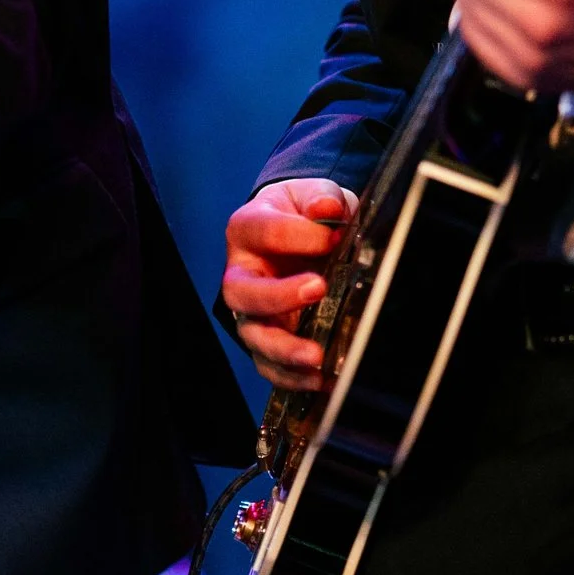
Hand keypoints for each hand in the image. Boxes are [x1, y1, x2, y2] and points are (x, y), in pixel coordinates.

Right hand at [220, 179, 357, 390]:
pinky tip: (318, 380)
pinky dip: (291, 377)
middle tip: (318, 288)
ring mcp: (251, 309)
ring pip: (252, 334)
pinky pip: (269, 365)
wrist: (302, 234)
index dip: (297, 235)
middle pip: (242, 291)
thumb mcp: (314, 194)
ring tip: (315, 355)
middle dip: (278, 295)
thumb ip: (322, 197)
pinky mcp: (266, 337)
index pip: (262, 230)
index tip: (332, 237)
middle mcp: (241, 271)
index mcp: (247, 228)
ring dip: (283, 348)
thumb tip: (328, 208)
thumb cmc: (304, 214)